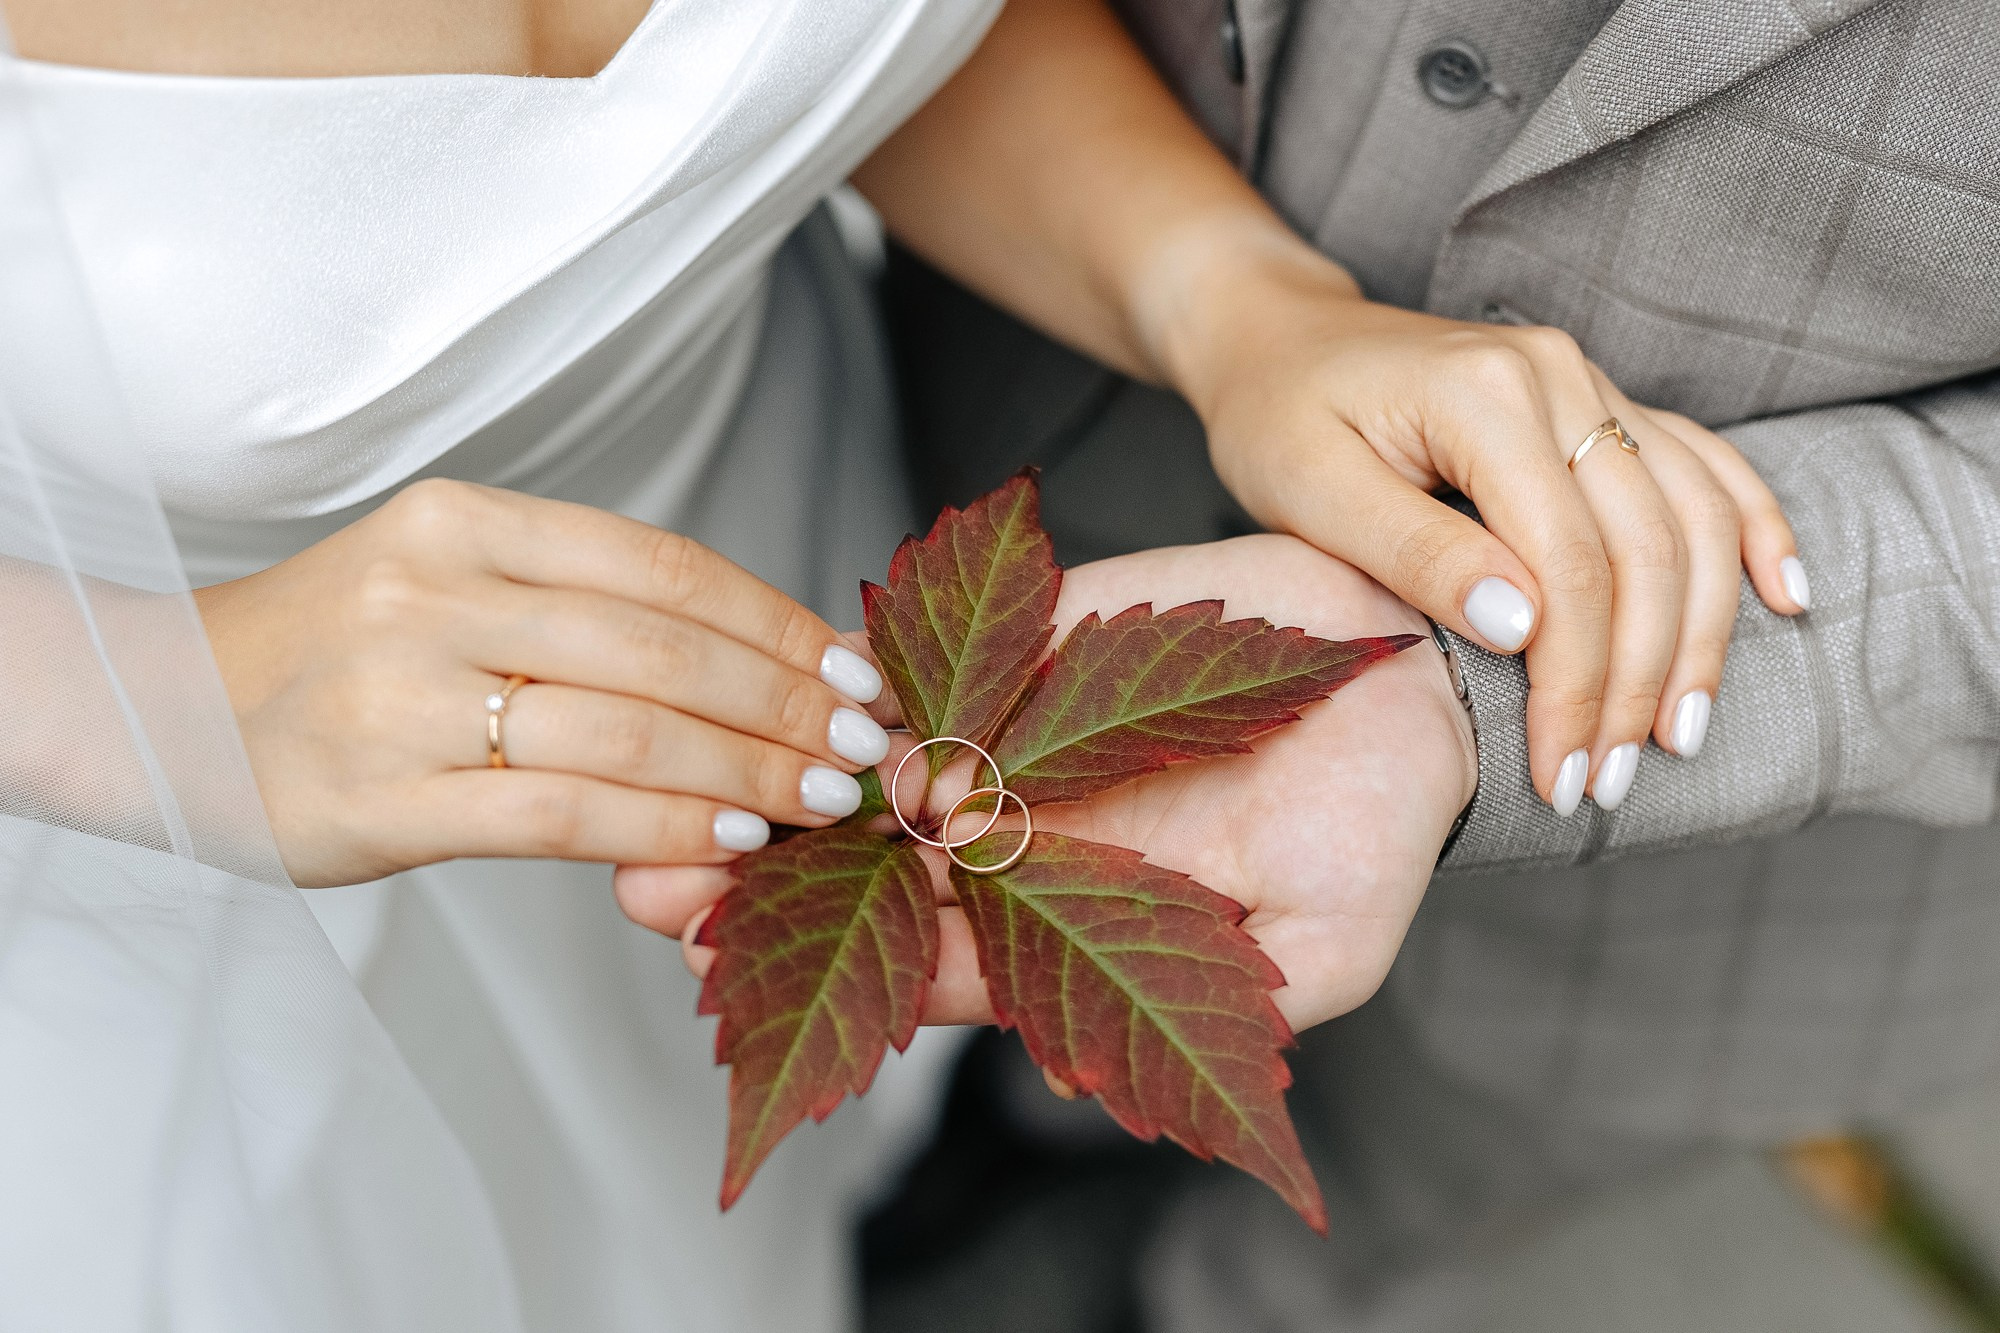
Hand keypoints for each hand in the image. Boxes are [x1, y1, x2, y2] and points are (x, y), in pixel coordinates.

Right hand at [195, 479, 892, 886]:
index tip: (855, 673)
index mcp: (465, 522)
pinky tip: (736, 838)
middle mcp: (433, 593)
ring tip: (824, 799)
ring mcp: (402, 697)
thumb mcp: (459, 581)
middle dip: (784, 704)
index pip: (664, 567)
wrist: (175, 712)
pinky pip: (562, 813)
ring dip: (748, 769)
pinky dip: (666, 825)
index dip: (779, 622)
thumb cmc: (354, 651)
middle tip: (866, 749)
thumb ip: (591, 607)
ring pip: (625, 728)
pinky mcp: (383, 800)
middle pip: (661, 647)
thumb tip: (777, 659)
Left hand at [618, 535, 1474, 1032]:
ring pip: (867, 768)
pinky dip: (850, 672)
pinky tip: (769, 679)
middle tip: (650, 884)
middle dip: (753, 884)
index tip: (719, 966)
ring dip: (771, 780)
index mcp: (1069, 927)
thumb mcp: (1317, 954)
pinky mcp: (1025, 641)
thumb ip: (1207, 1013)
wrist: (1413, 678)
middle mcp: (1019, 840)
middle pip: (862, 874)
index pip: (922, 962)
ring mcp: (1013, 739)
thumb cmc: (1381, 831)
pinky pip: (922, 658)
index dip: (823, 972)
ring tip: (672, 785)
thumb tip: (1061, 1083)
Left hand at [1153, 235, 1803, 812]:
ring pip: (1692, 515)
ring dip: (1699, 633)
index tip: (1560, 775)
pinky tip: (1785, 598)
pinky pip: (1701, 464)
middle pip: (1645, 549)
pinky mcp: (1598, 400)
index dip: (1577, 683)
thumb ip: (1418, 554)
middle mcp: (1558, 376)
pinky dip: (1751, 530)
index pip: (1571, 565)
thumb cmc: (1278, 419)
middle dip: (1636, 680)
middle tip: (1608, 782)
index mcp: (1487, 394)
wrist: (1279, 337)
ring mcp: (1589, 382)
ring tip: (1680, 733)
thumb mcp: (1312, 492)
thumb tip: (1525, 628)